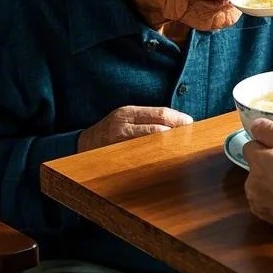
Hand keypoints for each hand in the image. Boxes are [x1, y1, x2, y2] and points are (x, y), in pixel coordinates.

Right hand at [77, 105, 192, 151]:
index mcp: (128, 112)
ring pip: (151, 142)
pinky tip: (164, 160)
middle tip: (189, 138)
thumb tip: (175, 125)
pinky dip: (154, 157)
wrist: (83, 145)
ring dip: (168, 145)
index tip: (190, 123)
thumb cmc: (110, 132)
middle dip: (176, 132)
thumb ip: (146, 120)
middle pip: (158, 127)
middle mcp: (124, 124)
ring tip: (181, 148)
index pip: (159, 113)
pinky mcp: (116, 156)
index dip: (177, 118)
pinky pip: (140, 156)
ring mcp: (119, 141)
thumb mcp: (126, 119)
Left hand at [243, 119, 272, 229]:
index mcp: (257, 160)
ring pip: (264, 186)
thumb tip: (255, 124)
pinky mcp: (271, 220)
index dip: (267, 143)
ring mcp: (260, 204)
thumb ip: (271, 130)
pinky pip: (272, 204)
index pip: (251, 145)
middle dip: (271, 165)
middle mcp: (252, 183)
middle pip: (257, 167)